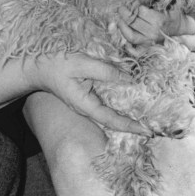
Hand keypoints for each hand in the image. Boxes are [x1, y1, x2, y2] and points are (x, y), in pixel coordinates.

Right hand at [26, 53, 152, 135]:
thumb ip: (106, 71)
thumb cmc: (56, 65)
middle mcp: (88, 108)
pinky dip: (121, 104)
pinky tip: (132, 100)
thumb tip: (130, 78)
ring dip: (129, 115)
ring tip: (149, 116)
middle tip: (156, 126)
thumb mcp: (81, 64)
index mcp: (85, 105)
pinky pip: (107, 104)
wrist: (38, 66)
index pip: (112, 120)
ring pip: (112, 114)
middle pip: (114, 121)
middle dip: (135, 124)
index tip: (149, 131)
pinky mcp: (88, 97)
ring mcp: (88, 104)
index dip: (132, 126)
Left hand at [116, 4, 194, 46]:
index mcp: (159, 20)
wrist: (181, 29)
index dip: (134, 4)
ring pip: (130, 32)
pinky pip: (132, 39)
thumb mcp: (167, 3)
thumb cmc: (173, 14)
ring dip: (122, 23)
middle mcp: (154, 31)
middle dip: (125, 12)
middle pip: (133, 21)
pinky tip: (121, 24)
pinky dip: (124, 32)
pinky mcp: (146, 44)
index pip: (140, 11)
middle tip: (121, 7)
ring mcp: (150, 40)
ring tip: (119, 16)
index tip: (132, 1)